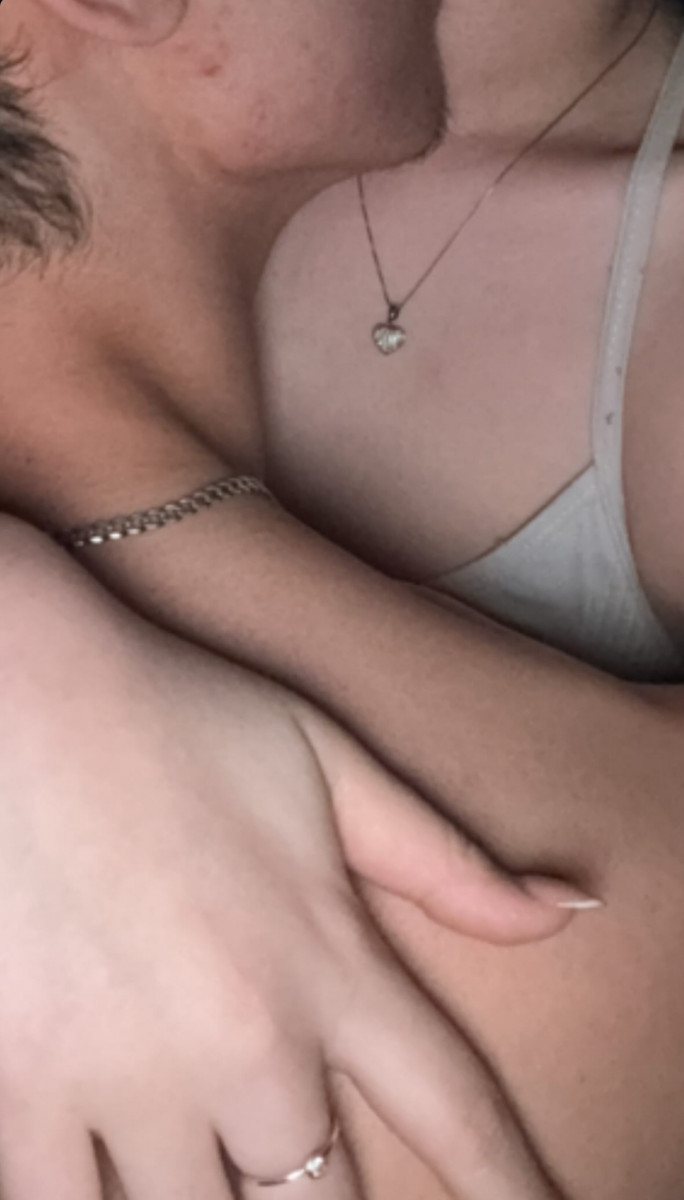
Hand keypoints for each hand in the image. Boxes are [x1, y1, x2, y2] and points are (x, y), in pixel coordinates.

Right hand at [0, 520, 579, 1198]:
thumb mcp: (329, 764)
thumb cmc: (179, 717)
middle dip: (315, 1195)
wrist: (23, 696)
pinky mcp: (26, 1086)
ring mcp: (129, 1076)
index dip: (509, 1189)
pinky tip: (115, 1177)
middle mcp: (246, 1043)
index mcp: (329, 963)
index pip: (454, 1112)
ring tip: (208, 1155)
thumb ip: (447, 861)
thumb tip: (567, 908)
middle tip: (293, 1151)